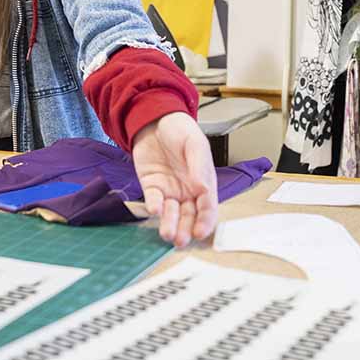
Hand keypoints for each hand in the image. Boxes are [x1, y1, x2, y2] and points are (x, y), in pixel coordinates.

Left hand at [131, 112, 217, 247]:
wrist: (156, 119)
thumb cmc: (181, 131)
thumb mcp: (195, 144)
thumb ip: (199, 166)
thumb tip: (202, 189)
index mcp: (204, 182)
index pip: (207, 206)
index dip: (205, 220)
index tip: (200, 231)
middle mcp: (187, 191)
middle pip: (189, 215)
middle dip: (186, 229)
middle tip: (182, 240)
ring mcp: (169, 190)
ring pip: (171, 213)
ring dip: (170, 224)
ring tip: (168, 234)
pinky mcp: (151, 186)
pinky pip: (153, 199)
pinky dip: (154, 205)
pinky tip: (155, 209)